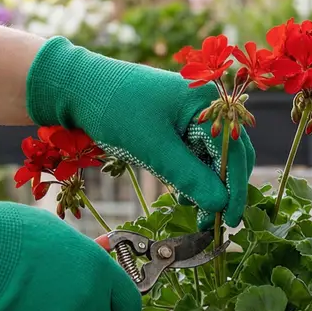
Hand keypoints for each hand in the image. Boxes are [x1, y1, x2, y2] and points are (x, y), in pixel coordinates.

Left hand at [26, 37, 253, 227]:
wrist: (76, 87)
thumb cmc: (115, 109)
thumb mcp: (154, 148)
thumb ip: (190, 176)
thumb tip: (219, 204)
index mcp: (207, 102)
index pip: (235, 151)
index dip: (235, 188)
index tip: (230, 219)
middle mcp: (205, 107)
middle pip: (229, 155)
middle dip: (224, 190)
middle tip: (216, 223)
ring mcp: (189, 116)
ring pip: (211, 159)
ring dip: (207, 187)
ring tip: (196, 214)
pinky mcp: (174, 127)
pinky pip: (193, 156)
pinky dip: (192, 178)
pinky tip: (183, 197)